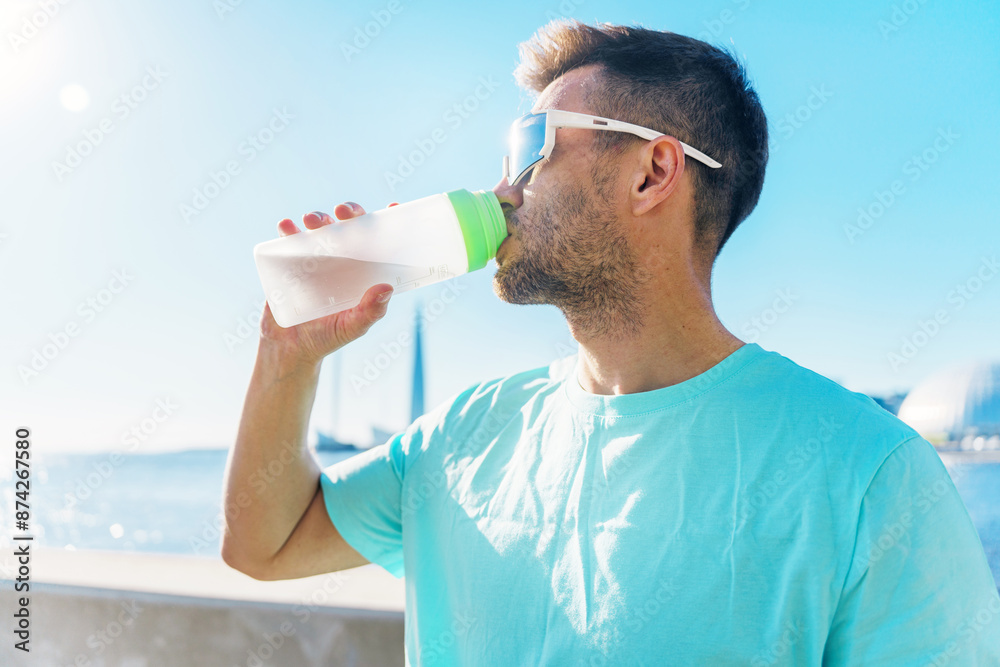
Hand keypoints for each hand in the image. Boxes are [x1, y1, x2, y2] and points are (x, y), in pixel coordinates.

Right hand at [258, 201, 400, 366]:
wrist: (289, 349)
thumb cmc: (328, 337)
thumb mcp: (353, 327)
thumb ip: (371, 312)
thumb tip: (386, 287)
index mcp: (361, 270)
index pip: (378, 240)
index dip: (387, 221)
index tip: (394, 207)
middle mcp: (340, 259)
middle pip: (348, 225)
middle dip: (349, 212)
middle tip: (344, 212)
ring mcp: (314, 258)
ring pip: (319, 227)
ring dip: (317, 217)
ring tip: (313, 221)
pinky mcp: (287, 261)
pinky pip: (288, 239)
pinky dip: (287, 229)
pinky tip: (287, 227)